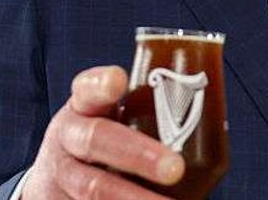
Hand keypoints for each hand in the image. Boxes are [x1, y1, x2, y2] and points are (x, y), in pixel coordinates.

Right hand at [22, 65, 184, 198]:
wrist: (53, 182)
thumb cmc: (101, 139)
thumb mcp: (109, 117)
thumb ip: (145, 110)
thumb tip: (214, 109)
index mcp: (83, 106)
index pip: (87, 88)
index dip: (100, 83)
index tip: (118, 79)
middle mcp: (69, 137)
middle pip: (98, 140)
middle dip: (137, 154)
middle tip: (175, 168)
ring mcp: (63, 175)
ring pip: (93, 188)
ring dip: (133, 199)